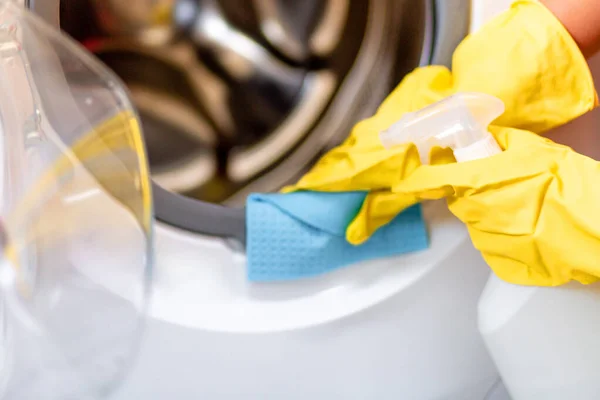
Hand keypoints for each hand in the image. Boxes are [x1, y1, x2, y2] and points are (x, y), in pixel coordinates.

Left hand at [390, 127, 599, 285]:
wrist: (593, 230)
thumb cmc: (566, 185)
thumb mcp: (533, 150)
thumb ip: (499, 143)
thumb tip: (478, 139)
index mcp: (480, 181)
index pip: (433, 178)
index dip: (416, 178)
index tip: (404, 179)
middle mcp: (476, 211)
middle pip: (457, 196)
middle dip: (468, 187)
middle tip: (498, 181)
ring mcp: (486, 237)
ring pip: (474, 216)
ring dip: (488, 207)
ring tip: (524, 202)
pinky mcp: (497, 257)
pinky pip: (490, 235)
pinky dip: (502, 227)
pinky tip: (527, 222)